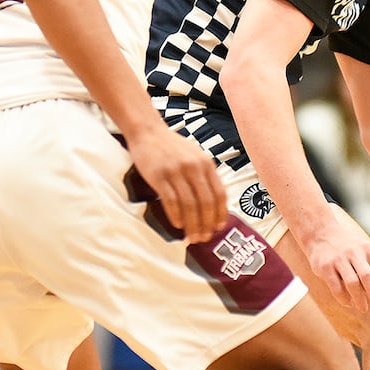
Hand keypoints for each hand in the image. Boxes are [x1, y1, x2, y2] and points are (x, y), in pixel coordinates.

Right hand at [126, 125, 225, 244]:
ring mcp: (176, 171)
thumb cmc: (172, 147)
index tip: (219, 227)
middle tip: (204, 238)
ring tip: (192, 237)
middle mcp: (194, 167)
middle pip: (205, 202)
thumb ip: (205, 175)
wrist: (148, 132)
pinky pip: (170, 200)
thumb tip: (213, 204)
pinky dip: (175, 215)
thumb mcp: (195, 156)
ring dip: (192, 224)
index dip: (220, 213)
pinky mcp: (159, 176)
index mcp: (206, 163)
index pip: (219, 193)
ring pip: (189, 205)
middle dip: (206, 224)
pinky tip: (178, 225)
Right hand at [303, 212, 369, 312]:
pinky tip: (347, 303)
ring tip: (363, 309)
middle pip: (369, 278)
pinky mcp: (325, 266)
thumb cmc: (347, 246)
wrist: (320, 232)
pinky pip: (336, 287)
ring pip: (353, 284)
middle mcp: (354, 253)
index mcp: (368, 249)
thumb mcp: (364, 248)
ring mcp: (339, 259)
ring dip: (360, 300)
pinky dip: (343, 298)